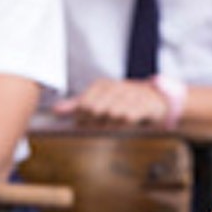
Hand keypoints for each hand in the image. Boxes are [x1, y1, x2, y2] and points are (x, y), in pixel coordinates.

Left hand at [53, 78, 171, 126]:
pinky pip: (127, 118)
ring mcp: (131, 94)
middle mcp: (116, 86)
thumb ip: (77, 106)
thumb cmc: (123, 102)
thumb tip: (55, 111)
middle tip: (101, 126)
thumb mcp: (99, 101)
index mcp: (102, 85)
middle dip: (96, 123)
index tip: (89, 123)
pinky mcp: (144, 104)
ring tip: (113, 126)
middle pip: (95, 110)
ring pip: (111, 114)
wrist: (156, 101)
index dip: (83, 119)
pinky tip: (126, 125)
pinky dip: (124, 125)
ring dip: (111, 125)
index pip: (83, 105)